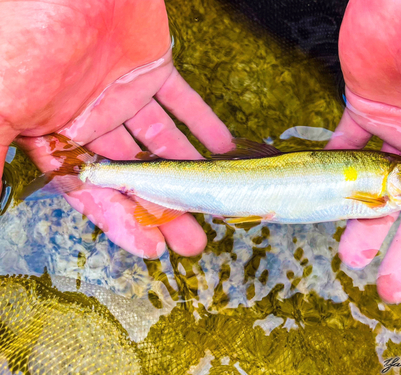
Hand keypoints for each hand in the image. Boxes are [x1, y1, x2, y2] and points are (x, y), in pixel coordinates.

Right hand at [3, 0, 232, 257]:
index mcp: (55, 134)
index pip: (93, 191)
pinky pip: (183, 101)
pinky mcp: (151, 67)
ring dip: (188, 173)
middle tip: (192, 240)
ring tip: (214, 203)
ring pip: (162, 145)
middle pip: (134, 175)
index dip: (122, 221)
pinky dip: (203, 123)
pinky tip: (222, 148)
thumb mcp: (3, 106)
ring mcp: (124, 94)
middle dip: (163, 207)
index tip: (153, 248)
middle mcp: (91, 120)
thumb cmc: (22, 37)